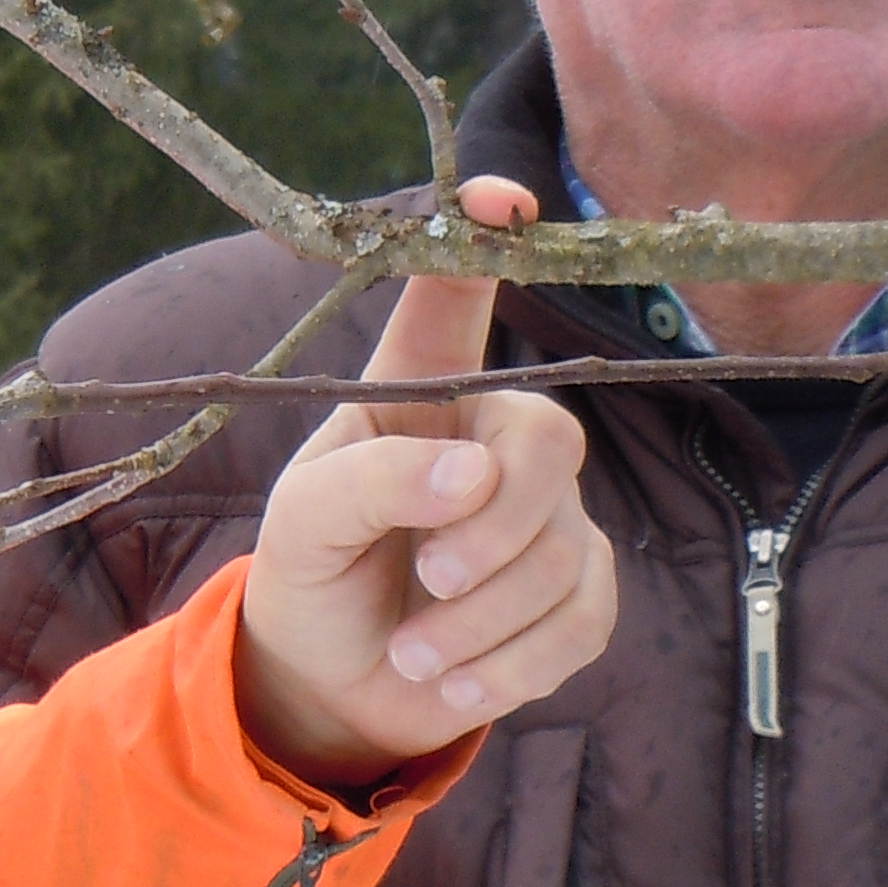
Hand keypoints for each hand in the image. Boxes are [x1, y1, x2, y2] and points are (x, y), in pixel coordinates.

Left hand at [236, 177, 613, 788]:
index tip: (501, 201)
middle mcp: (493, 439)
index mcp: (417, 395)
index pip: (455, 300)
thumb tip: (473, 477)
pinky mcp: (576, 593)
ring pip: (563, 552)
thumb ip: (373, 480)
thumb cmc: (315, 573)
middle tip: (431, 580)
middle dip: (496, 527)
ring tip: (411, 655)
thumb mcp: (304, 524)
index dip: (481, 239)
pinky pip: (583, 620)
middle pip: (551, 443)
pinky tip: (452, 680)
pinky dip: (510, 666)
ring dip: (480, 623)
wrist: (334, 685)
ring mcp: (548, 515)